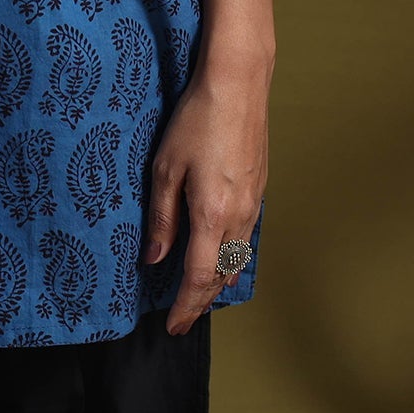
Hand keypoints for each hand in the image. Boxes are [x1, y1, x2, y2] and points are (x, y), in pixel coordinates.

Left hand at [140, 52, 270, 337]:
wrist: (238, 86)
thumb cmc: (196, 120)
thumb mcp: (165, 168)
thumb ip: (161, 218)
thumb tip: (154, 258)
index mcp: (212, 215)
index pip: (198, 279)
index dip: (185, 307)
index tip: (173, 326)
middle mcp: (238, 217)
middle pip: (221, 276)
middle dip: (201, 302)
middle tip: (183, 318)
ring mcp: (254, 204)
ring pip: (238, 260)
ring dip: (218, 282)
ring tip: (200, 295)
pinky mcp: (260, 190)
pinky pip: (247, 238)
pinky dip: (233, 258)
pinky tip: (223, 257)